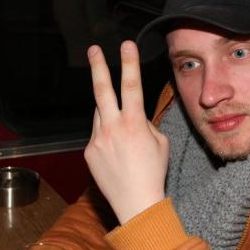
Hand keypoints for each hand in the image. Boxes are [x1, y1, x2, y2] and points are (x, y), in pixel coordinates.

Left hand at [84, 41, 168, 223]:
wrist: (136, 204)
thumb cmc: (153, 173)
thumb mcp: (160, 142)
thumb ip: (144, 123)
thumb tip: (134, 115)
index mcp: (134, 124)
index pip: (131, 86)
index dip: (129, 63)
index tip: (126, 44)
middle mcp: (112, 128)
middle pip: (102, 90)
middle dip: (98, 66)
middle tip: (93, 49)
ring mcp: (97, 139)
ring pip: (100, 114)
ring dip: (109, 114)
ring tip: (123, 134)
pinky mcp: (89, 151)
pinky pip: (97, 134)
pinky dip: (106, 136)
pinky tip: (117, 154)